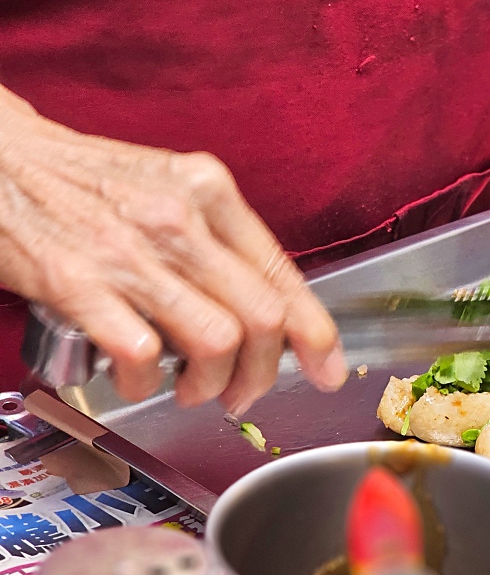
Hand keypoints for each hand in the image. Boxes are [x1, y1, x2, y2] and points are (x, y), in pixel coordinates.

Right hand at [0, 87, 346, 410]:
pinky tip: (135, 377)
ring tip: (191, 388)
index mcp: (209, 191)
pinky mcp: (78, 283)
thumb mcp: (167, 187)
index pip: (284, 274)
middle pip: (263, 317)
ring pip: (218, 341)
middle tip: (244, 393)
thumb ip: (217, 240)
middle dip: (264, 373)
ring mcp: (129, 251)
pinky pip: (143, 355)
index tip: (327, 369)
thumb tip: (268, 309)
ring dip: (211, 384)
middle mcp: (179, 218)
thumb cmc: (83, 182)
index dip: (316, 334)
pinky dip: (145, 382)